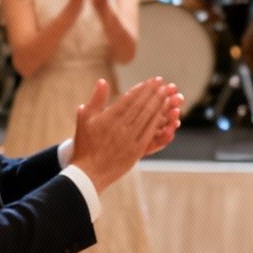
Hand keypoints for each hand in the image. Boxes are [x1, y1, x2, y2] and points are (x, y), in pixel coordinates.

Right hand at [70, 77, 177, 191]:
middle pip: (142, 106)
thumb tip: (102, 81)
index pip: (130, 99)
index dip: (143, 88)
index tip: (152, 80)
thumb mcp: (84, 119)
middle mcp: (121, 127)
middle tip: (164, 83)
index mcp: (109, 118)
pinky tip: (166, 115)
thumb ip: (96, 99)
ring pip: (148, 118)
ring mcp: (130, 140)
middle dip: (154, 93)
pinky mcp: (137, 150)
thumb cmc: (85, 145)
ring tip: (168, 94)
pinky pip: (150, 133)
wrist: (89, 172)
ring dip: (160, 105)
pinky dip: (159, 122)